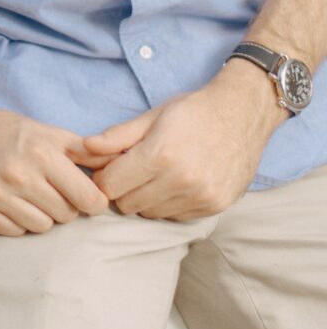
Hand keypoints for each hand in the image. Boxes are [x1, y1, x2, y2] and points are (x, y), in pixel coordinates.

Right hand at [0, 94, 110, 236]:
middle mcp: (19, 173)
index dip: (92, 201)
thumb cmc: (8, 132)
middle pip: (66, 216)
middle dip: (63, 206)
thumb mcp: (48, 133)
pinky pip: (14, 232)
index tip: (85, 196)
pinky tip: (8, 202)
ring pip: (41, 228)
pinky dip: (16, 222)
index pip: (89, 199)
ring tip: (27, 196)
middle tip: (48, 190)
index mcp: (42, 153)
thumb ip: (85, 151)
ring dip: (39, 216)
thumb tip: (122, 161)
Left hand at [84, 62, 285, 220]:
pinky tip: (176, 183)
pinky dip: (169, 204)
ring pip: (150, 214)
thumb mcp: (152, 115)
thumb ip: (117, 136)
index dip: (104, 177)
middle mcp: (181, 180)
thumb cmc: (193, 111)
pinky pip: (175, 217)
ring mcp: (200, 197)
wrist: (243, 114)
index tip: (109, 167)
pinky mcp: (214, 207)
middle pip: (127, 204)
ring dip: (146, 199)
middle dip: (123, 189)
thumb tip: (84, 149)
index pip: (110, 186)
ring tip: (156, 175)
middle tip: (132, 170)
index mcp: (160, 154)